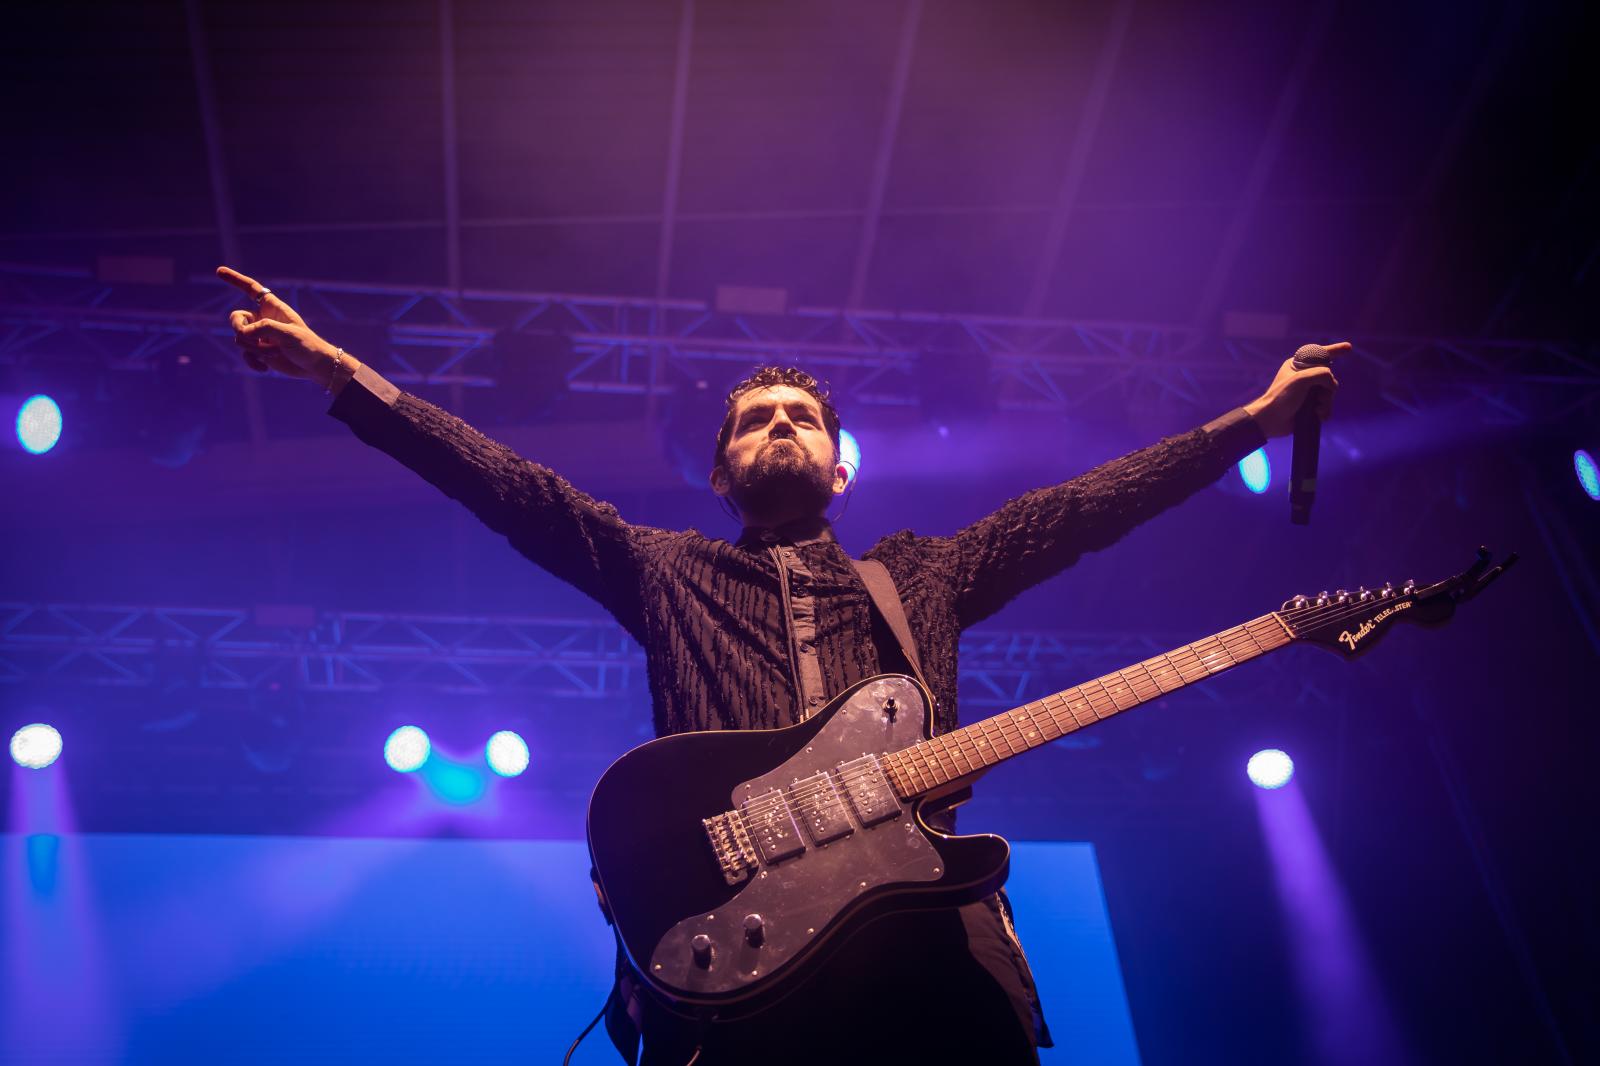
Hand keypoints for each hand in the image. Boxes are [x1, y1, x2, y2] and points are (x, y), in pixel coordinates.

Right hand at [217, 266, 340, 384]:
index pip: (251, 288)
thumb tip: (242, 334)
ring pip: (240, 339)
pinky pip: (245, 354)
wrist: (315, 367)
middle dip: (239, 329)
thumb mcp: (288, 333)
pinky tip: (265, 369)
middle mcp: (263, 319)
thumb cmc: (307, 345)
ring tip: (276, 353)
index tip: (219, 271)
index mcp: (272, 307)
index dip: (235, 279)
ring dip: (255, 348)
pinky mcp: (260, 352)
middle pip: (236, 318)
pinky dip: (252, 361)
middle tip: (250, 338)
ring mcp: (260, 336)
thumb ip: (264, 329)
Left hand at [1242, 341, 1347, 437]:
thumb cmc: (1282, 397)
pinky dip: (1325, 411)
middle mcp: (1304, 376)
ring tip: (1316, 409)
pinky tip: (1318, 416)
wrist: (1271, 421)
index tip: (1349, 347)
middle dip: (1328, 388)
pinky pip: (1326, 405)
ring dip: (1326, 402)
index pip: (1320, 354)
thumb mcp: (1302, 379)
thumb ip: (1322, 374)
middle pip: (1329, 377)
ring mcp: (1307, 392)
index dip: (1335, 350)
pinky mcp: (1309, 406)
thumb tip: (1332, 385)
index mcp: (1298, 365)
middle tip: (1318, 396)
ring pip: (1329, 393)